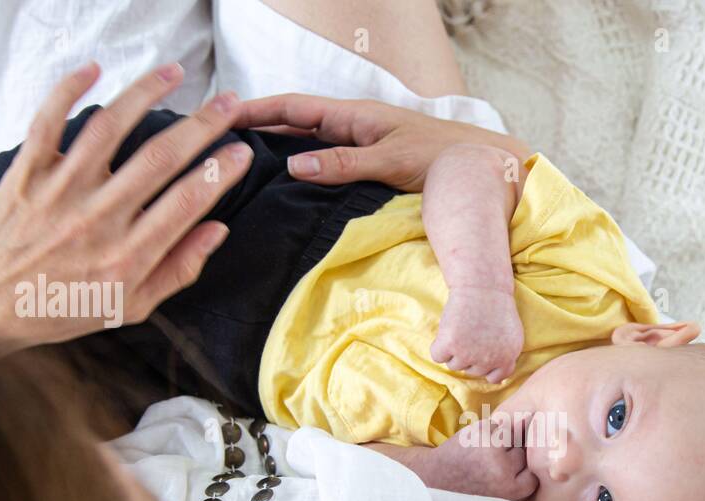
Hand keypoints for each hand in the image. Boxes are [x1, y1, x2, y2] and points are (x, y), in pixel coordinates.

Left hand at [0, 62, 253, 352]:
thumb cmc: (67, 307)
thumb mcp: (133, 306)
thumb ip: (179, 269)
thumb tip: (218, 229)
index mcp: (129, 256)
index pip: (187, 202)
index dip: (220, 171)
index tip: (242, 150)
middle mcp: (98, 220)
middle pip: (159, 158)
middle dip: (201, 125)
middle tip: (228, 104)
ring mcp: (60, 192)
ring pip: (109, 129)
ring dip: (146, 94)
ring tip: (175, 72)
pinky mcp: (27, 173)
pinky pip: (48, 122)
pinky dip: (68, 90)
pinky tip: (94, 69)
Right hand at [232, 93, 530, 191]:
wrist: (486, 169)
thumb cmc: (446, 160)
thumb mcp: (392, 161)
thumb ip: (345, 164)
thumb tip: (294, 165)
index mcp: (355, 117)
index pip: (293, 108)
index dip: (256, 110)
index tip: (221, 115)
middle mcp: (354, 129)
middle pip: (294, 126)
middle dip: (257, 130)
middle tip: (217, 143)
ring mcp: (361, 149)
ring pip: (308, 146)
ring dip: (276, 152)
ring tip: (240, 167)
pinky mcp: (371, 169)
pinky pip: (326, 166)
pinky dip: (302, 171)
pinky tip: (287, 188)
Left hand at [418, 417, 537, 500]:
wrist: (435, 479)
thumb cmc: (470, 490)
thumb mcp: (499, 498)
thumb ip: (520, 482)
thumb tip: (546, 449)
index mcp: (510, 489)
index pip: (534, 472)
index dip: (523, 472)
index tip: (509, 475)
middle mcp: (502, 469)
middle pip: (524, 452)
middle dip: (511, 456)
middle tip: (491, 464)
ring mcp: (491, 448)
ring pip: (514, 434)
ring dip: (503, 440)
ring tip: (485, 452)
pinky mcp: (480, 431)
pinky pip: (497, 424)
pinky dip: (490, 431)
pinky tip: (477, 443)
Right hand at [430, 286, 522, 382]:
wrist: (481, 286)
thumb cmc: (495, 307)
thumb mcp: (512, 334)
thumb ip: (506, 356)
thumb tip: (496, 379)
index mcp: (507, 358)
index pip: (494, 378)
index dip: (486, 365)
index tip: (483, 350)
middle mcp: (490, 360)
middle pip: (471, 370)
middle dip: (469, 354)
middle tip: (472, 331)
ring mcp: (469, 354)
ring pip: (454, 364)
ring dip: (454, 349)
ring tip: (462, 327)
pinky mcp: (450, 345)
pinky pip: (438, 356)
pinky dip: (439, 345)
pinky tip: (450, 328)